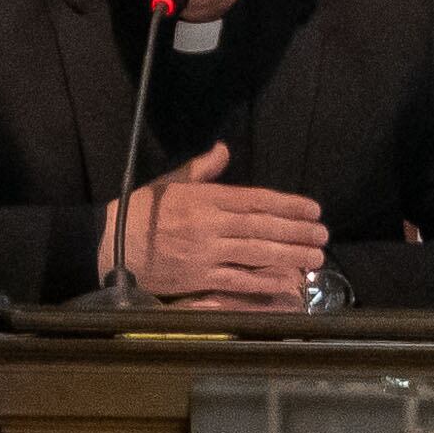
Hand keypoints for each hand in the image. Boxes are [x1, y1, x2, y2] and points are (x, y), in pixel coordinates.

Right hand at [103, 146, 326, 307]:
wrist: (110, 243)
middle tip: (323, 235)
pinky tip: (286, 282)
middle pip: (260, 227)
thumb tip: (223, 150)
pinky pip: (237, 281)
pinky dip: (263, 283)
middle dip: (296, 231)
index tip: (313, 209)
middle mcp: (208, 224)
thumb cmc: (142, 211)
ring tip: (315, 257)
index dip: (287, 205)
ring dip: (288, 255)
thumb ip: (201, 169)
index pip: (254, 200)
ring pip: (254, 253)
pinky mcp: (197, 278)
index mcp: (203, 198)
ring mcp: (204, 253)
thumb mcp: (170, 183)